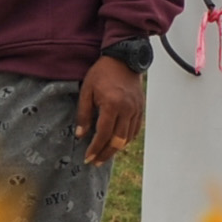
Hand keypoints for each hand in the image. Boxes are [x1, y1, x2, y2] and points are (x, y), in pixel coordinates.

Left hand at [75, 56, 144, 170]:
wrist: (123, 59)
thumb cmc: (102, 73)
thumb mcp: (87, 91)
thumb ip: (84, 114)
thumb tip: (81, 134)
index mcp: (112, 105)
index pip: (103, 134)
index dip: (95, 148)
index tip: (88, 158)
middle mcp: (127, 109)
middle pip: (117, 141)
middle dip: (105, 154)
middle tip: (95, 162)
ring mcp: (136, 110)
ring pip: (127, 138)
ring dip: (115, 149)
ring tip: (104, 155)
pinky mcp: (140, 109)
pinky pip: (135, 130)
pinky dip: (126, 140)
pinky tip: (116, 144)